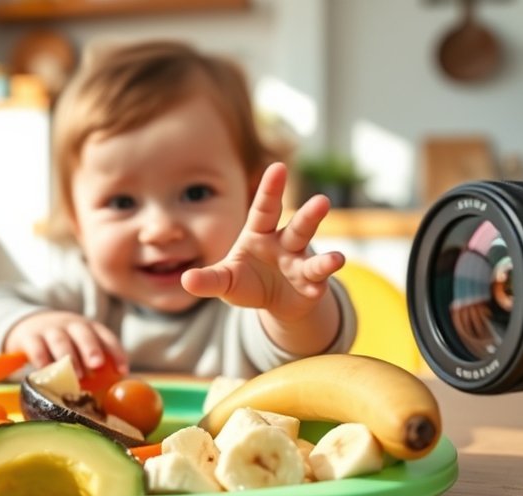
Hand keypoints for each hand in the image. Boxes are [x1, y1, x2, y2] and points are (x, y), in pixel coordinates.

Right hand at [4, 310, 127, 378]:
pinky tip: (48, 372)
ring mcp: (49, 330)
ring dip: (69, 356)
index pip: (106, 337)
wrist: (29, 325)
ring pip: (60, 340)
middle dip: (91, 349)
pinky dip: (42, 359)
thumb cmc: (62, 344)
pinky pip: (36, 348)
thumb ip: (93, 365)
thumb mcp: (79, 347)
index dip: (116, 352)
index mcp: (88, 328)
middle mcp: (70, 325)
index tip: (122, 370)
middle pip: (83, 334)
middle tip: (97, 364)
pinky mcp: (29, 338)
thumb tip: (112, 393)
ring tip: (77, 374)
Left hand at [181, 162, 344, 322]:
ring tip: (336, 259)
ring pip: (312, 258)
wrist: (272, 302)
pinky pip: (316, 284)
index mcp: (260, 233)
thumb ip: (209, 279)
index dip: (271, 189)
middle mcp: (285, 244)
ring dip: (324, 259)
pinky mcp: (312, 285)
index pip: (265, 209)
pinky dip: (317, 287)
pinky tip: (317, 290)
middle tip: (323, 201)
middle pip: (298, 227)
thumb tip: (186, 280)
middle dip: (310, 215)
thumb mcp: (225, 280)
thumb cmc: (246, 281)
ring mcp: (301, 264)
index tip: (277, 166)